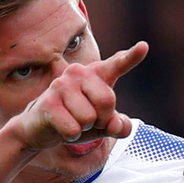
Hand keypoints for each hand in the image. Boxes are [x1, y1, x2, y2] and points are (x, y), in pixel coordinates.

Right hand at [13, 43, 147, 150]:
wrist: (40, 128)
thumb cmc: (76, 120)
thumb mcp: (103, 125)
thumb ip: (118, 126)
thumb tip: (117, 125)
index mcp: (97, 74)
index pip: (118, 64)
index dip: (131, 57)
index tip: (144, 47)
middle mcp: (79, 73)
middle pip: (107, 101)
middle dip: (101, 119)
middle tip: (86, 118)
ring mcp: (61, 85)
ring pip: (89, 118)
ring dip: (84, 128)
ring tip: (72, 120)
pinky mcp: (48, 103)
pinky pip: (73, 129)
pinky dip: (71, 135)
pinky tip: (61, 127)